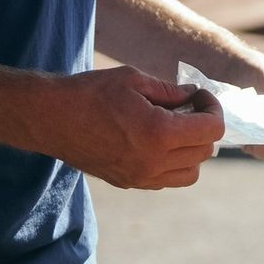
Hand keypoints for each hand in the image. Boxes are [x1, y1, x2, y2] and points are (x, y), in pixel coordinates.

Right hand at [45, 66, 224, 189]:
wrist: (50, 118)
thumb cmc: (89, 93)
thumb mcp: (134, 80)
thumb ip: (170, 91)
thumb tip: (193, 96)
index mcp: (159, 134)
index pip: (211, 130)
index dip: (213, 109)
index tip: (200, 95)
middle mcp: (154, 162)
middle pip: (204, 152)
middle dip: (204, 127)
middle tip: (189, 107)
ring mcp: (141, 177)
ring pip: (190, 173)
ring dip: (192, 151)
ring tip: (176, 129)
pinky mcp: (129, 183)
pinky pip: (167, 180)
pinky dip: (173, 164)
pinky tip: (158, 142)